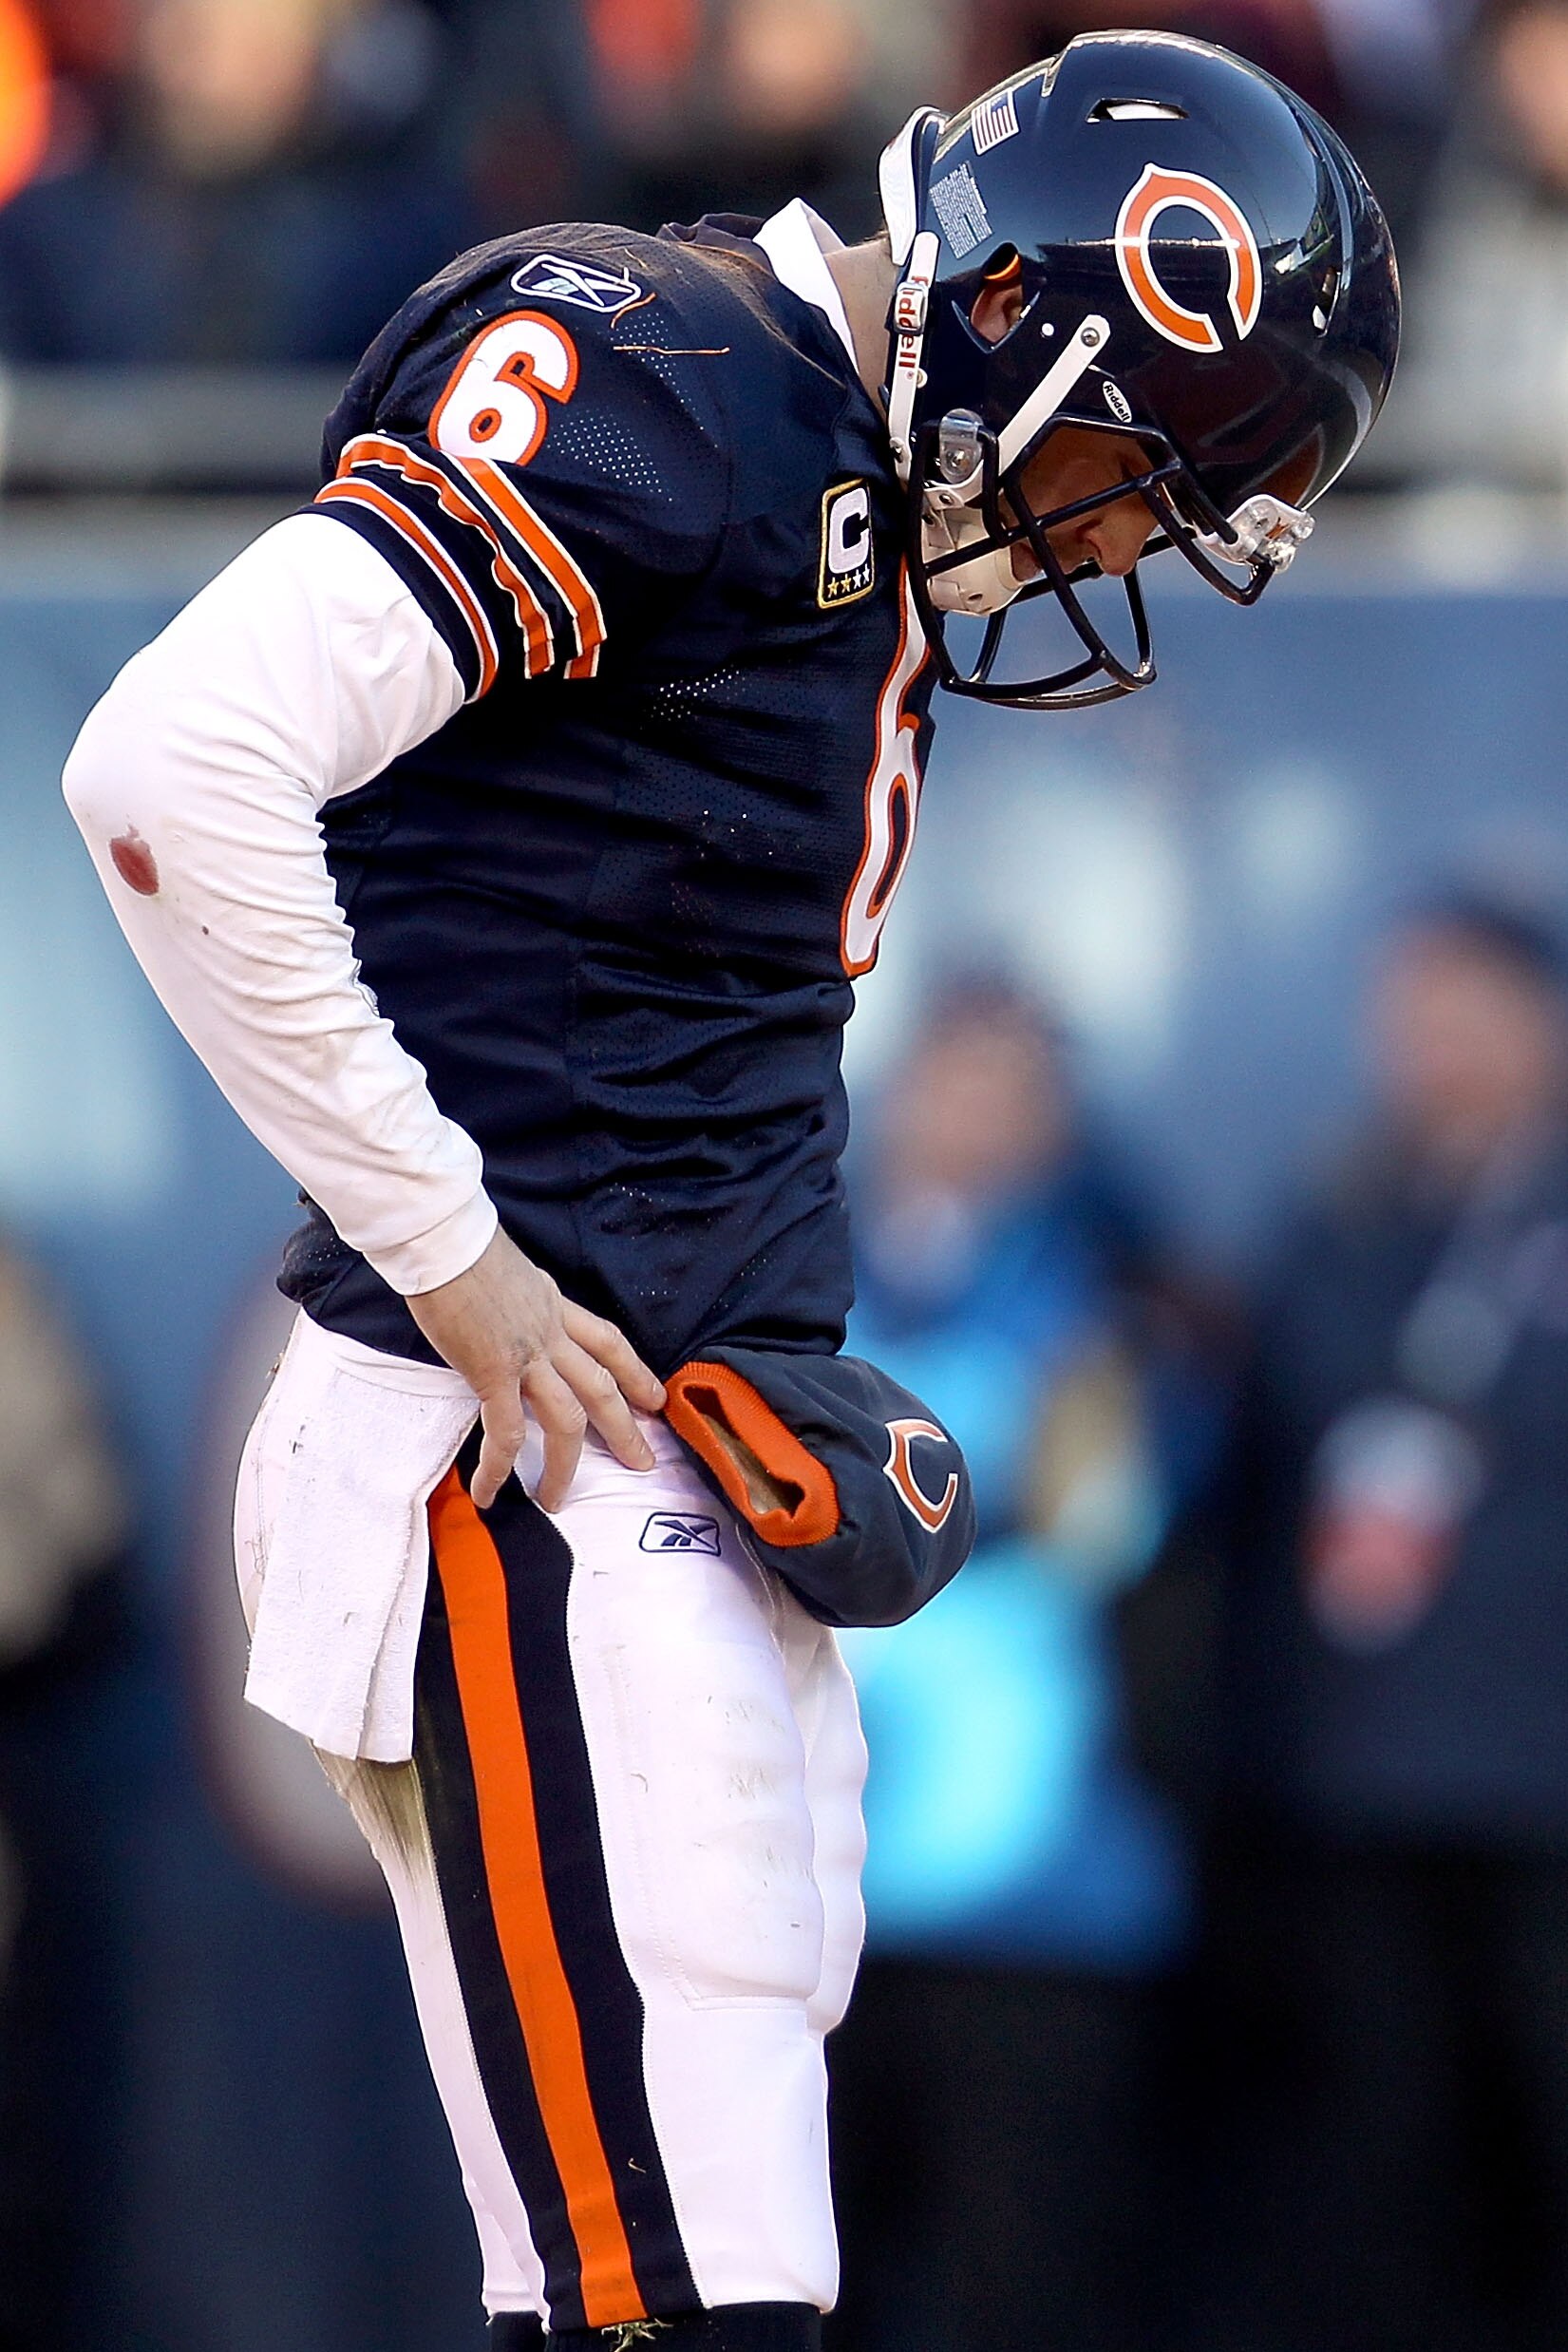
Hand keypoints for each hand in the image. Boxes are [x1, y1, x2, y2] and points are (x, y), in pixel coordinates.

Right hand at [407, 1228, 664, 1511]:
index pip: (607, 1342)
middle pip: (602, 1387)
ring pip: (566, 1419)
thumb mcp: (507, 1270)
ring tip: (558, 1499)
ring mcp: (526, 1355)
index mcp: (553, 1304)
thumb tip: (504, 1312)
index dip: (636, 1371)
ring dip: (565, 1465)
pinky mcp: (493, 1372)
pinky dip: (499, 1466)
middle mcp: (550, 1333)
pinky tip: (492, 1492)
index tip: (655, 1397)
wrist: (443, 1239)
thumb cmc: (460, 1246)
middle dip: (625, 1429)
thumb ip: (515, 1297)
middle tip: (644, 1462)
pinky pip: (506, 1431)